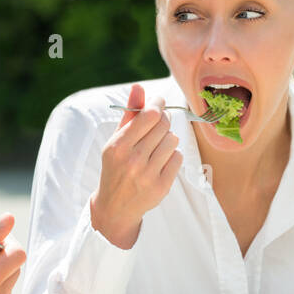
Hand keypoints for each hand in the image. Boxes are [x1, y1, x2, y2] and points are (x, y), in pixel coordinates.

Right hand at [90, 83, 181, 249]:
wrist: (115, 206)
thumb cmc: (116, 167)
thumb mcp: (115, 140)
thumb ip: (129, 113)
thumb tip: (138, 87)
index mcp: (118, 147)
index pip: (149, 116)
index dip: (158, 105)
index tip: (159, 102)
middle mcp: (132, 160)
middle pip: (163, 125)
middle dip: (163, 120)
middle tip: (158, 124)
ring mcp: (148, 175)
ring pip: (172, 140)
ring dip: (167, 139)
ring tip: (156, 146)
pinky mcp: (161, 187)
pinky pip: (178, 158)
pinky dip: (172, 156)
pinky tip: (161, 161)